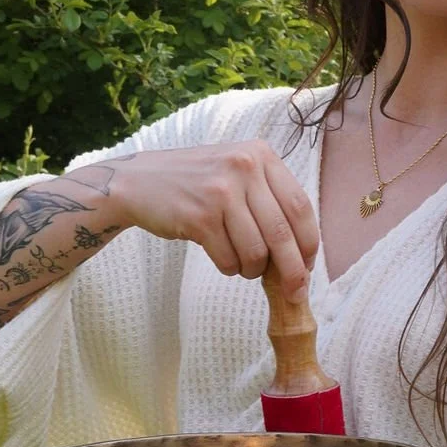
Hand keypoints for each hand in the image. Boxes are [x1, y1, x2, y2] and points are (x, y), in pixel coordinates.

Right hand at [112, 141, 318, 302]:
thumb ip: (268, 196)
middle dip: (293, 271)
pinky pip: (229, 259)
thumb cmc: (195, 182)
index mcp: (260, 154)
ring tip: (243, 265)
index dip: (308, 242)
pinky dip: (230, 268)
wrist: (138, 181)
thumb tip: (303, 251)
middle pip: (282, 233)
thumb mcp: (236, 170)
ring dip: (253, 270)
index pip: (300, 206)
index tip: (308, 265)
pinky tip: (222, 258)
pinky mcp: (199, 217)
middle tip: (295, 292)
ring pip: (256, 252)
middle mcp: (243, 167)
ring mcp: (220, 191)